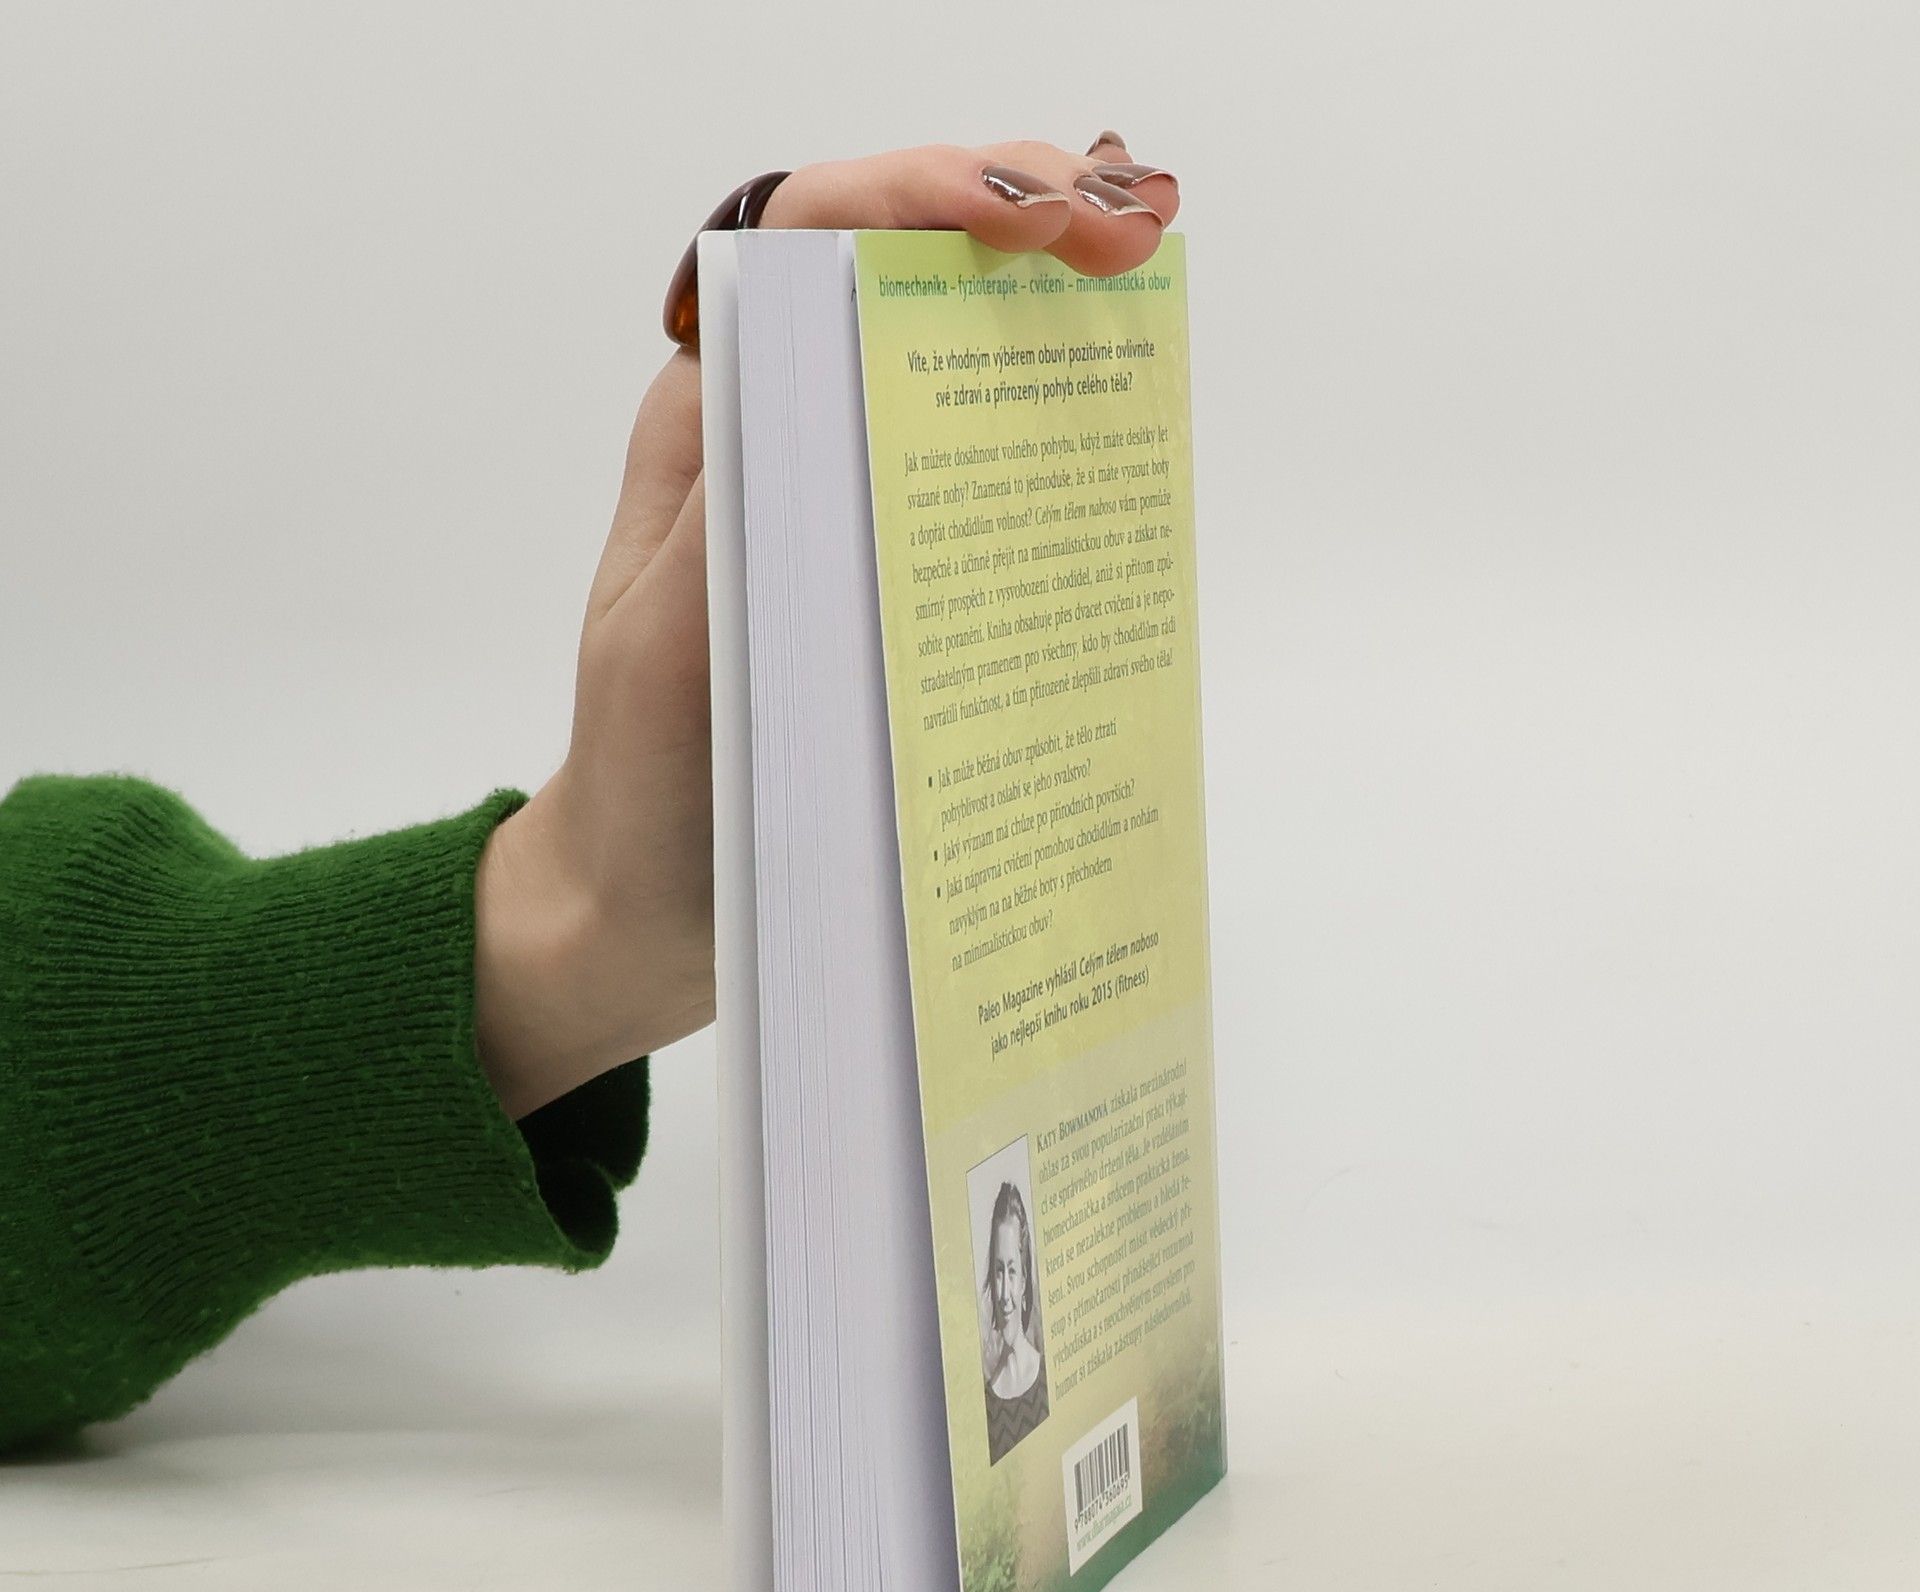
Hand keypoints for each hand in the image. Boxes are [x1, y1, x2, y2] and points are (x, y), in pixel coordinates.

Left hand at [474, 134, 1179, 1118]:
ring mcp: (846, 509)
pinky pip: (977, 485)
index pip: (807, 242)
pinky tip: (1116, 444)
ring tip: (1140, 302)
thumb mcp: (670, 648)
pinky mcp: (893, 583)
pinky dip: (1050, 441)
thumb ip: (736, 520)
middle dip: (1019, 219)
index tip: (1031, 213)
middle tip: (1131, 236)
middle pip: (900, 278)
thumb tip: (842, 382)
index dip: (919, 193)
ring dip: (1048, 317)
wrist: (647, 901)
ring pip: (951, 369)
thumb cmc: (644, 780)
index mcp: (714, 429)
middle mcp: (783, 444)